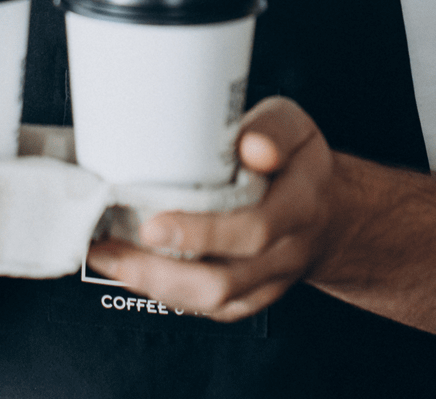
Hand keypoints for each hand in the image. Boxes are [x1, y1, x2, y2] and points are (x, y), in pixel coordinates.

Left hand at [84, 97, 336, 321]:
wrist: (327, 210)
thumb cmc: (297, 161)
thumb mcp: (293, 126)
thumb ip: (272, 129)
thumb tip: (250, 145)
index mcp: (300, 205)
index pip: (254, 230)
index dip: (202, 234)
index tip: (153, 223)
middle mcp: (287, 252)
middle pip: (225, 280)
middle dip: (161, 271)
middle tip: (110, 248)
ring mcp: (269, 282)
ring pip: (213, 301)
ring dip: (154, 285)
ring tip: (107, 257)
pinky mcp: (252, 297)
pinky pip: (211, 308)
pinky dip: (168, 293)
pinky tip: (133, 272)